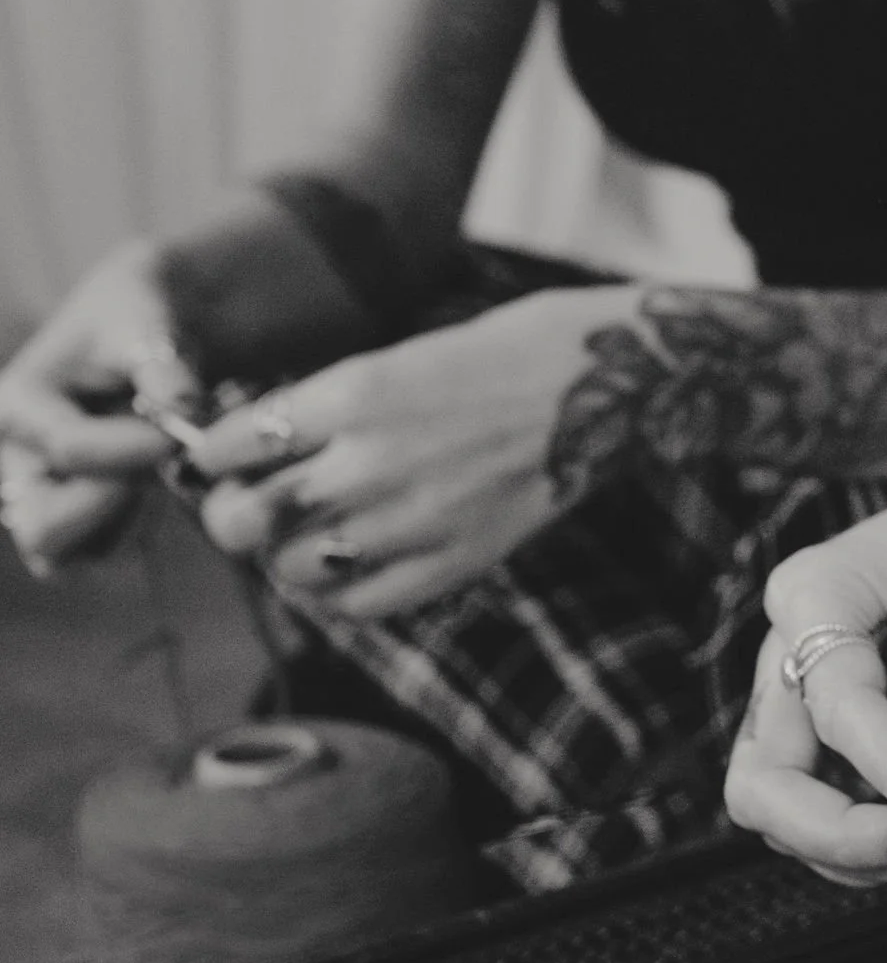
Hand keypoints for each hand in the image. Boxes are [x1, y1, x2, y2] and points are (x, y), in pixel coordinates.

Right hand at [0, 242, 195, 571]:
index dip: (134, 447)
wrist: (147, 335)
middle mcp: (17, 463)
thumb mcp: (147, 325)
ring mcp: (42, 500)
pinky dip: (138, 536)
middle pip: (43, 529)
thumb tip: (182, 411)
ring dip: (125, 527)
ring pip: (68, 558)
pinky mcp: (76, 525)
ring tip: (161, 474)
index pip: (68, 449)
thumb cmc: (137, 321)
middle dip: (114, 503)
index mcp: (16, 406)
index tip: (181, 431)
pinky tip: (164, 489)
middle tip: (162, 464)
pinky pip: (101, 558)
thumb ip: (163, 368)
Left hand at [182, 286, 626, 615]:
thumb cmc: (496, 358)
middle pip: (244, 520)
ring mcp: (412, 518)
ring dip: (283, 558)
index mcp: (351, 394)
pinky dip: (336, 594)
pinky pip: (357, 605)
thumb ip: (320, 407)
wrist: (603, 384)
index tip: (216, 464)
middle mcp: (370, 460)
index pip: (227, 446)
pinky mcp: (453, 561)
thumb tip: (245, 444)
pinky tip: (350, 566)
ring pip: (292, 571)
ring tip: (306, 538)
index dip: (207, 460)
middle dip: (230, 518)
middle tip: (248, 509)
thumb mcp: (394, 357)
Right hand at [723, 427, 886, 880]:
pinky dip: (862, 828)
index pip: (838, 710)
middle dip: (835, 832)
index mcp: (817, 590)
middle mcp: (786, 638)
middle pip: (763, 775)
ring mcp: (797, 682)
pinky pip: (816, 793)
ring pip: (778, 800)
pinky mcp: (824, 715)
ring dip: (849, 843)